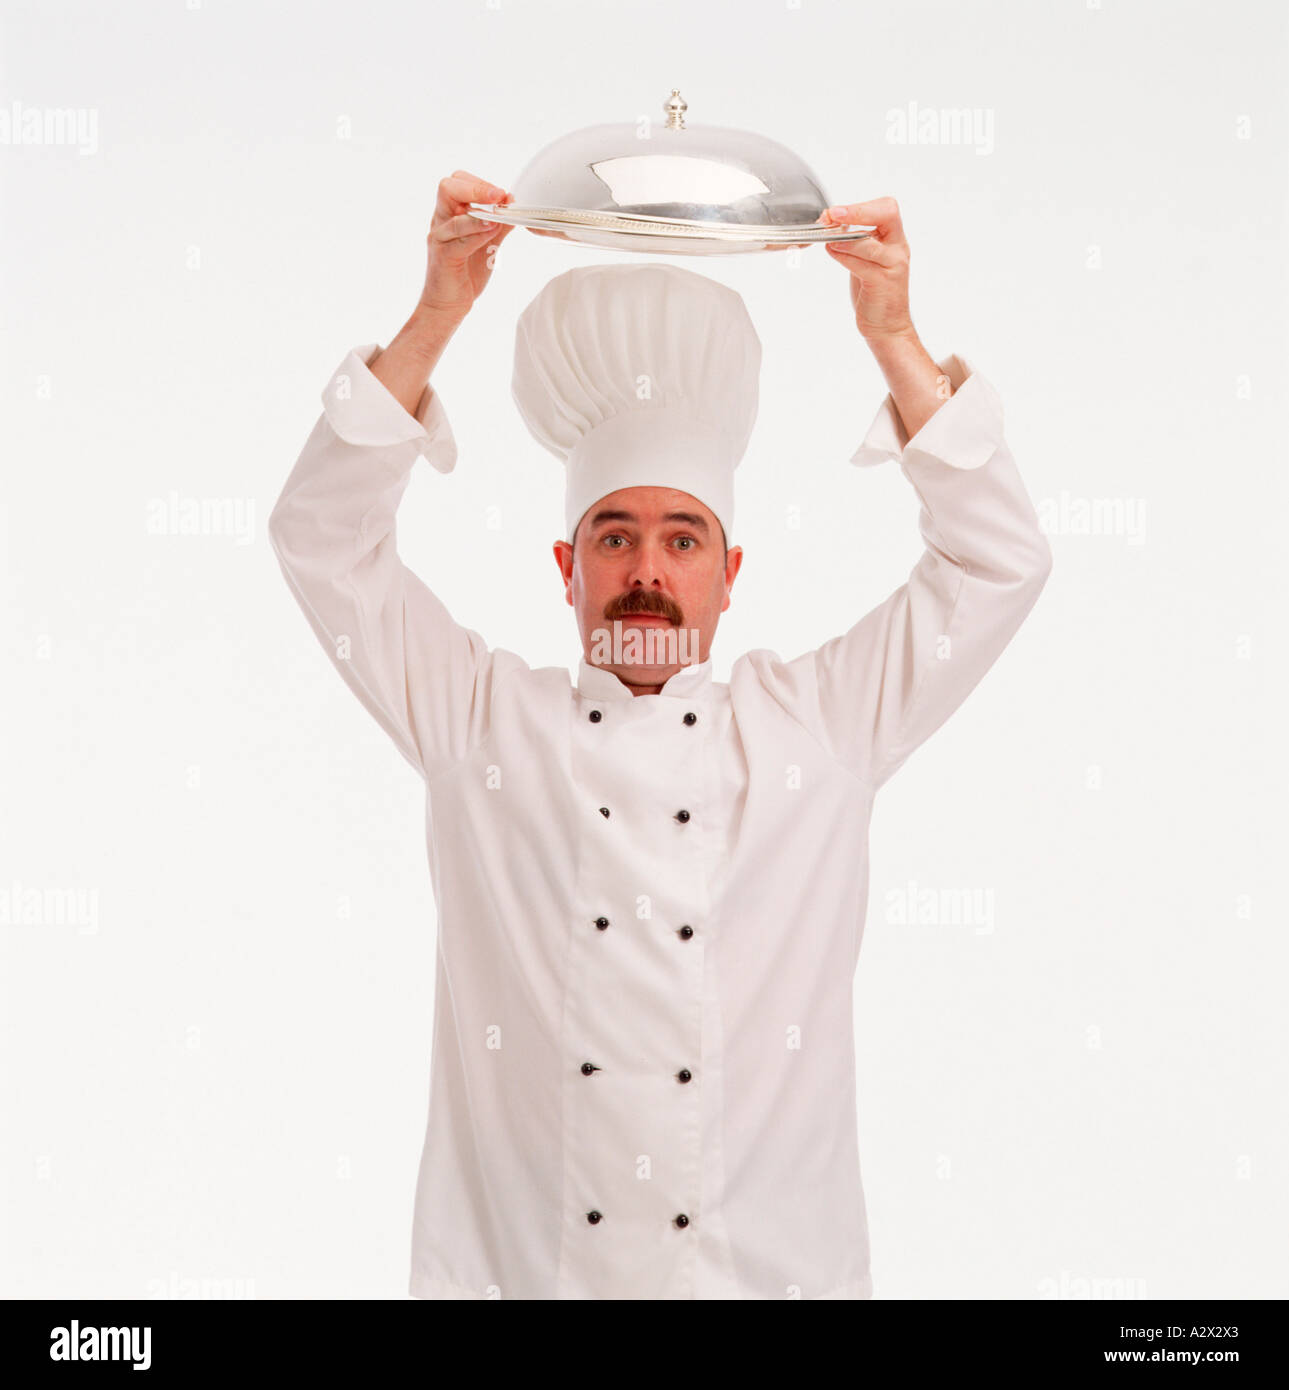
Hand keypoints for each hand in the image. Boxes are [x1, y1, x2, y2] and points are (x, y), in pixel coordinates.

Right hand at [417, 171, 516, 320]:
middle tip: (498, 195)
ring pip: (454, 215)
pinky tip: (492, 231)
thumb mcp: (488, 244)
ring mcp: (439, 238)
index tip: (502, 193)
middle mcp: (441, 221)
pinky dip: (477, 233)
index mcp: (450, 213)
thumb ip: (499, 224)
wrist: (449, 304)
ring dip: (480, 213)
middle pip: (447, 187)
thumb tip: (512, 204)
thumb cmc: (466, 272)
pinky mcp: (444, 257)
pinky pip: (459, 241)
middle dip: (475, 187)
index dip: (479, 183)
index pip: (457, 182)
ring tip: (500, 213)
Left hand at [820, 197, 914, 341]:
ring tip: (828, 237)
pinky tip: (832, 252)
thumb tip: (833, 223)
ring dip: (845, 238)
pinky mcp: (883, 282)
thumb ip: (855, 241)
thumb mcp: (865, 260)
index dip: (861, 206)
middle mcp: (898, 247)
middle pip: (887, 214)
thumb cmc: (874, 292)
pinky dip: (844, 256)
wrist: (887, 325)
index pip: (886, 208)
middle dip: (857, 211)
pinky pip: (862, 265)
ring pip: (869, 243)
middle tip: (833, 215)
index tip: (836, 211)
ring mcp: (893, 265)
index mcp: (894, 238)